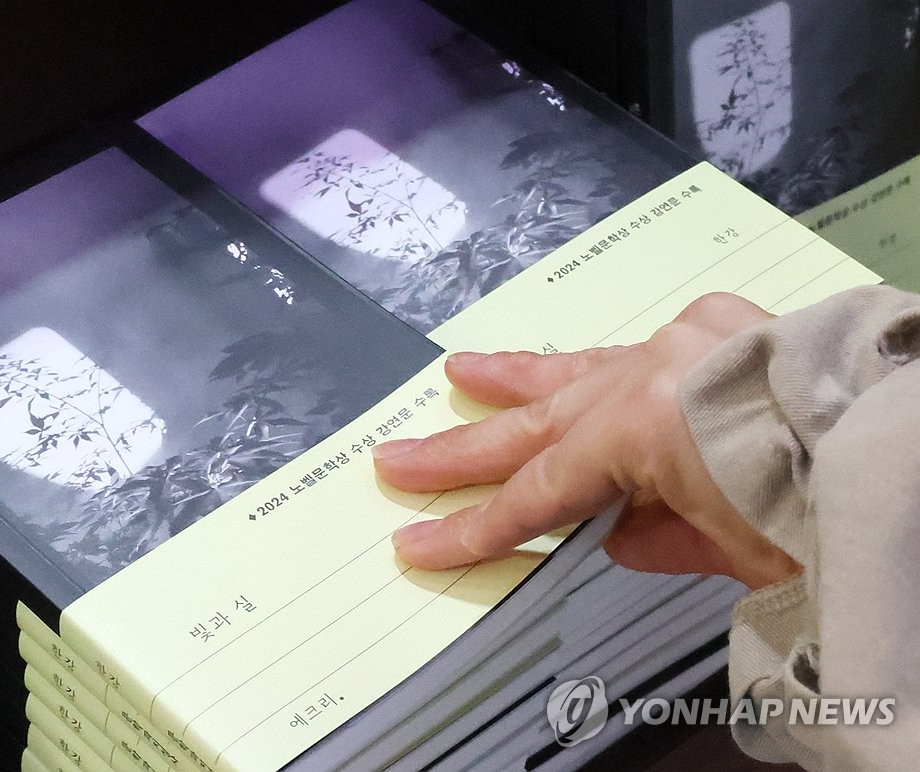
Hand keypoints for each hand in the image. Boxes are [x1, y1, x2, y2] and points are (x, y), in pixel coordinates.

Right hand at [373, 293, 799, 588]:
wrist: (908, 441)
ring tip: (462, 375)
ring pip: (577, 367)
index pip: (536, 494)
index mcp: (644, 429)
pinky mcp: (719, 326)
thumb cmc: (831, 501)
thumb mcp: (741, 548)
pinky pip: (636, 349)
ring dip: (516, 381)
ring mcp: (683, 342)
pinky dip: (596, 366)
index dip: (472, 527)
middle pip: (533, 424)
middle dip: (461, 449)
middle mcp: (651, 373)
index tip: (417, 543)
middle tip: (397, 459)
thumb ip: (664, 537)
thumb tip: (619, 531)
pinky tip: (567, 366)